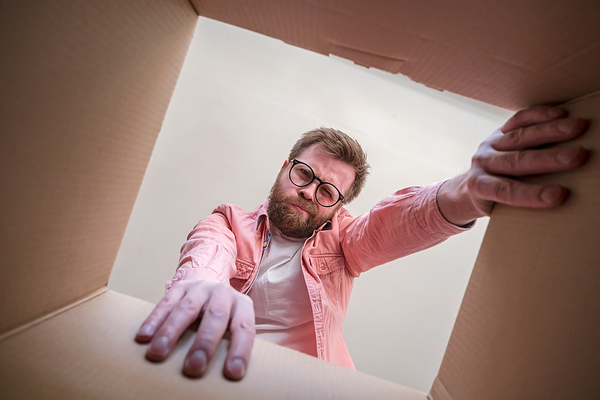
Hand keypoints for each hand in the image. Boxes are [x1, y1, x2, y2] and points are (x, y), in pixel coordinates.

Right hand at [135, 280, 254, 379]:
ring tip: (158, 354)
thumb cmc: (224, 320)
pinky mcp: (180, 287)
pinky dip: (154, 320)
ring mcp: (200, 288)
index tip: (233, 373)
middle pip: (216, 316)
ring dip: (171, 332)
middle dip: (204, 343)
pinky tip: (144, 337)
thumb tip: (222, 380)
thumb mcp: (233, 328)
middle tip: (194, 367)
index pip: (244, 328)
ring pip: (187, 309)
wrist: (210, 290)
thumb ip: (230, 346)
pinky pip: (165, 303)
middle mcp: (223, 293)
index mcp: (242, 305)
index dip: (240, 350)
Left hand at [438, 106, 588, 224]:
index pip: (506, 191)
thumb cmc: (494, 204)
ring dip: (551, 131)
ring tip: (578, 127)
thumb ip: (520, 204)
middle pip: (516, 161)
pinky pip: (518, 120)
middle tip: (577, 156)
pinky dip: (539, 115)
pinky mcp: (498, 131)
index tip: (559, 196)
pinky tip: (561, 113)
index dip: (531, 194)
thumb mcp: (500, 210)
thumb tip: (558, 205)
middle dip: (548, 158)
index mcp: (480, 187)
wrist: (470, 187)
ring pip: (520, 137)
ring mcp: (489, 146)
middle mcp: (482, 164)